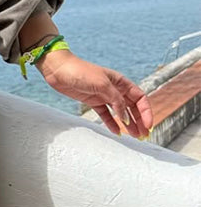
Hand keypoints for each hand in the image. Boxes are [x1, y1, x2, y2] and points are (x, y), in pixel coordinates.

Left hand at [37, 50, 152, 138]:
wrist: (58, 69)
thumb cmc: (81, 71)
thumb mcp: (102, 85)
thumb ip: (116, 101)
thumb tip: (126, 118)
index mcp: (121, 82)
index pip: (140, 98)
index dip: (146, 112)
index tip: (148, 125)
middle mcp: (115, 89)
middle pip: (132, 107)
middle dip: (140, 121)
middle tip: (143, 135)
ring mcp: (103, 96)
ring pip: (121, 112)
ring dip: (129, 124)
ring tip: (135, 137)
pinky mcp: (93, 101)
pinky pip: (105, 114)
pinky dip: (112, 123)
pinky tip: (117, 132)